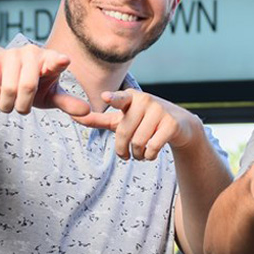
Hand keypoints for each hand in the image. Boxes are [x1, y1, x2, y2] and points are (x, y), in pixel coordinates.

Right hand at [0, 44, 92, 117]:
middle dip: (23, 106)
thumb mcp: (50, 94)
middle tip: (21, 108)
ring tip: (9, 103)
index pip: (56, 61)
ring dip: (7, 106)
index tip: (64, 61)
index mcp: (50, 59)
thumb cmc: (31, 84)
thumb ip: (67, 102)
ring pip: (8, 90)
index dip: (58, 61)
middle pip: (27, 87)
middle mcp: (31, 53)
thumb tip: (87, 112)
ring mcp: (10, 54)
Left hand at [80, 89, 204, 160]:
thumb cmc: (143, 121)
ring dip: (136, 155)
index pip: (119, 98)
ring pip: (138, 142)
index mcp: (130, 97)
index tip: (105, 97)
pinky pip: (152, 147)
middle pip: (124, 132)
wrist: (179, 125)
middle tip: (125, 155)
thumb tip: (74, 117)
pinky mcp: (171, 124)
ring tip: (139, 154)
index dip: (112, 98)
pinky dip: (149, 156)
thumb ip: (99, 119)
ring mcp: (160, 111)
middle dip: (122, 149)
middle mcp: (145, 100)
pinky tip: (150, 154)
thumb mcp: (122, 119)